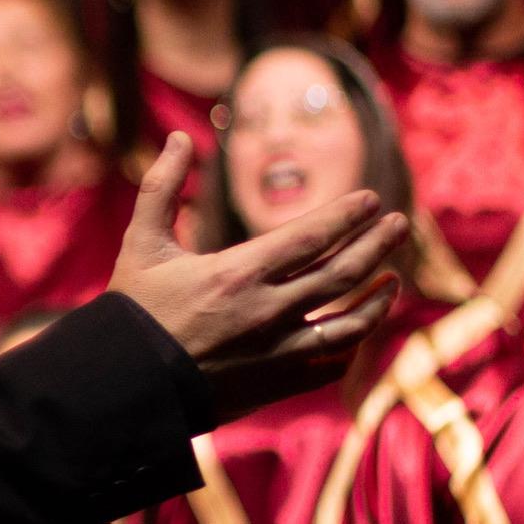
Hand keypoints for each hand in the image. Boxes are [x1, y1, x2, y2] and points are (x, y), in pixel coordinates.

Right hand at [108, 133, 407, 422]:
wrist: (123, 386)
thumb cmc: (132, 312)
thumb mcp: (141, 244)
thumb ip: (162, 187)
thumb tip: (178, 137)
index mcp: (236, 273)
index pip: (310, 237)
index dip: (346, 216)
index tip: (371, 200)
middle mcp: (265, 312)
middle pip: (341, 273)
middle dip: (376, 245)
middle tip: (400, 224)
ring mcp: (275, 352)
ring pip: (347, 323)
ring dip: (377, 298)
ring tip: (393, 277)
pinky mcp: (274, 385)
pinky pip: (328, 364)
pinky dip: (350, 346)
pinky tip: (359, 330)